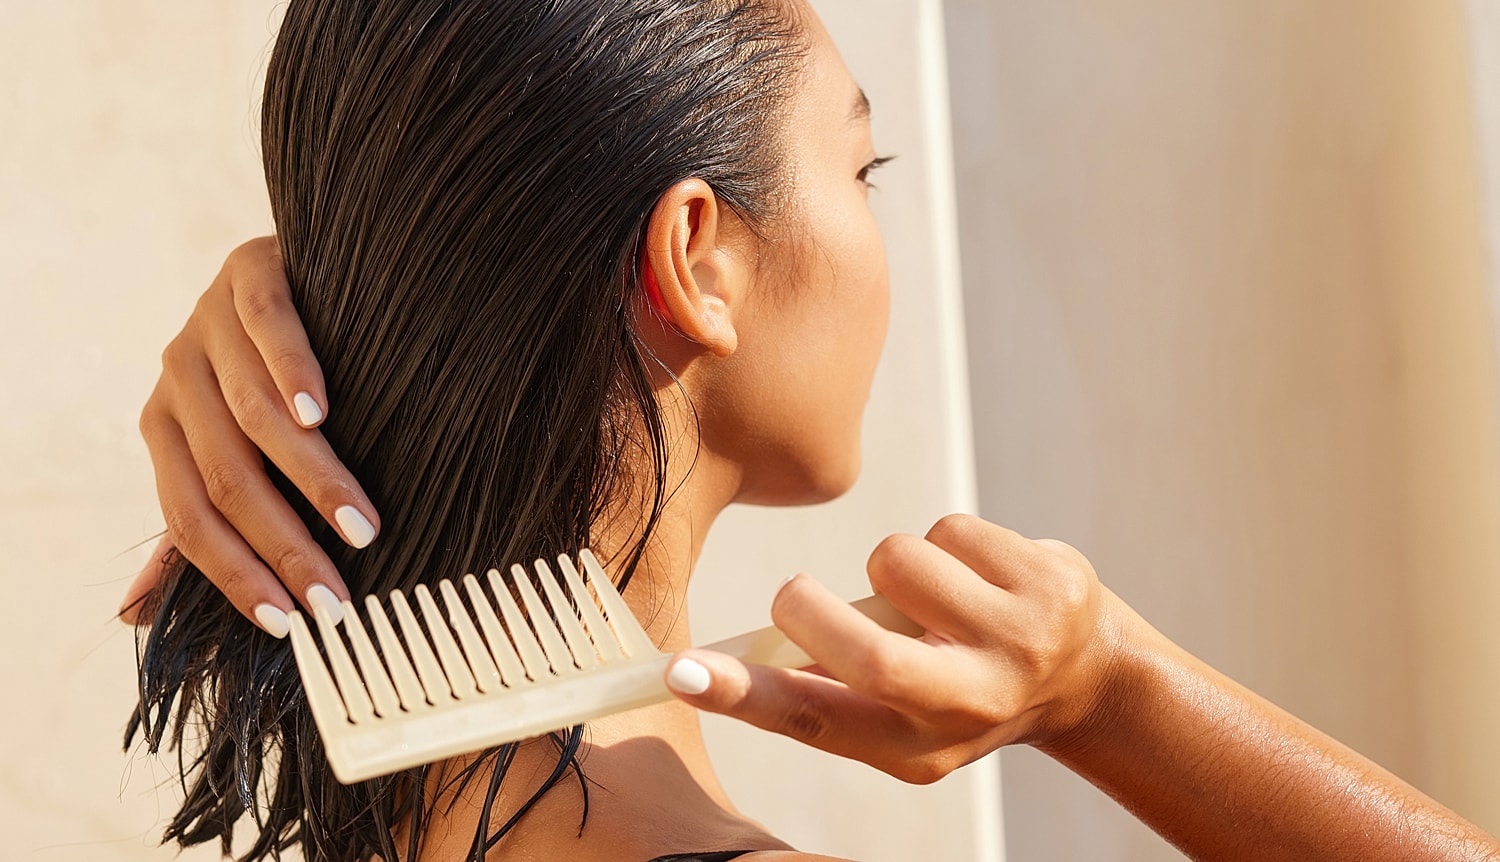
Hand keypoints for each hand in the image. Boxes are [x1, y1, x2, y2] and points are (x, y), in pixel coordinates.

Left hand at [122, 237, 378, 634]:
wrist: (293, 271)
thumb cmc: (267, 380)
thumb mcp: (225, 453)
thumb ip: (191, 527)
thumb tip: (131, 618)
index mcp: (163, 430)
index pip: (188, 520)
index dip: (235, 575)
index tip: (291, 623)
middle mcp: (174, 379)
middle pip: (226, 479)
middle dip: (284, 546)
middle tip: (336, 596)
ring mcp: (208, 325)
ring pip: (253, 416)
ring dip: (310, 479)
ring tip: (359, 525)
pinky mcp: (248, 274)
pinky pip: (266, 330)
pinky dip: (292, 374)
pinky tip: (320, 415)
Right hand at [664, 514, 1125, 782]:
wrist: (1086, 674)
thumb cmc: (960, 687)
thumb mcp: (898, 715)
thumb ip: (826, 689)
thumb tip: (724, 658)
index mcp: (920, 747)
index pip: (821, 724)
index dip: (746, 698)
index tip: (683, 672)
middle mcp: (973, 706)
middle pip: (868, 653)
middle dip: (808, 608)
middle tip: (798, 598)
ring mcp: (1021, 643)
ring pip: (896, 559)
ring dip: (891, 565)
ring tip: (926, 594)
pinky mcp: (1051, 582)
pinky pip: (948, 529)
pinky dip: (945, 542)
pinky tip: (975, 574)